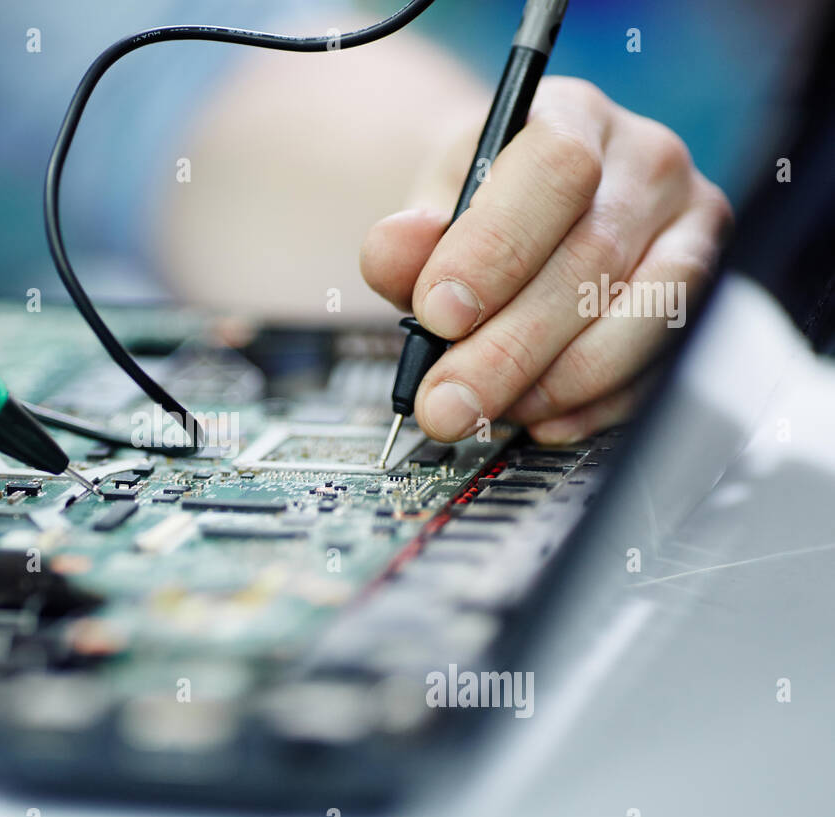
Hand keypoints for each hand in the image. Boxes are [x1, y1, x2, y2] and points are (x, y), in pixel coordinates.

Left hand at [360, 77, 732, 443]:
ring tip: (489, 409)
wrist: (526, 211)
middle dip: (508, 348)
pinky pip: (662, 363)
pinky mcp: (705, 297)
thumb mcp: (432, 204)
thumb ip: (405, 235)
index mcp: (574, 118)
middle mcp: (648, 164)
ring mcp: (690, 230)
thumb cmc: (483, 204)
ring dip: (558, 380)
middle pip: (591, 261)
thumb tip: (392, 253)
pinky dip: (597, 404)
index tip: (438, 314)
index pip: (555, 169)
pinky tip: (541, 417)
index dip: (496, 249)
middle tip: (445, 401)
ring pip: (645, 316)